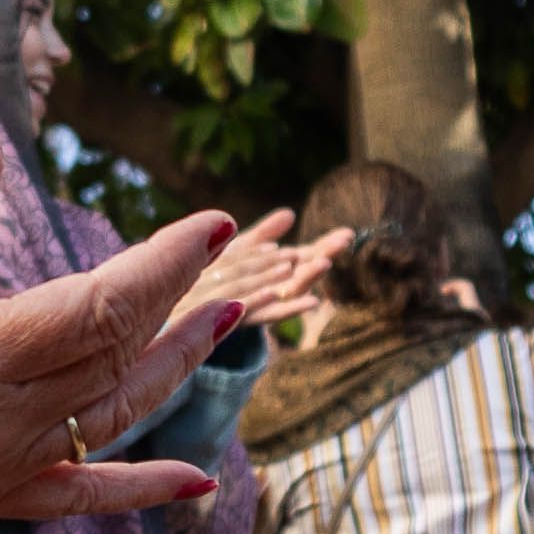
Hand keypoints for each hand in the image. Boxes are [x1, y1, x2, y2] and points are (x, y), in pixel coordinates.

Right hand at [0, 147, 238, 529]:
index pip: (101, 304)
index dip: (167, 263)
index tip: (213, 224)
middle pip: (118, 356)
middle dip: (181, 305)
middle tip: (230, 261)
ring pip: (114, 418)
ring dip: (177, 372)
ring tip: (228, 326)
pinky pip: (80, 498)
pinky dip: (142, 490)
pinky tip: (197, 481)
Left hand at [187, 208, 339, 328]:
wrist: (185, 312)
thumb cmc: (217, 278)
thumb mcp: (241, 253)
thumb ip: (265, 235)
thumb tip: (289, 213)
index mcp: (273, 273)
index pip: (306, 256)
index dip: (326, 245)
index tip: (348, 234)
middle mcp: (272, 291)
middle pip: (302, 273)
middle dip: (322, 256)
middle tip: (345, 242)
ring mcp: (259, 307)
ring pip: (287, 292)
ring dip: (307, 279)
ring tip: (325, 264)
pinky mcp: (241, 319)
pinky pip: (265, 314)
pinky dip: (286, 308)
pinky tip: (308, 302)